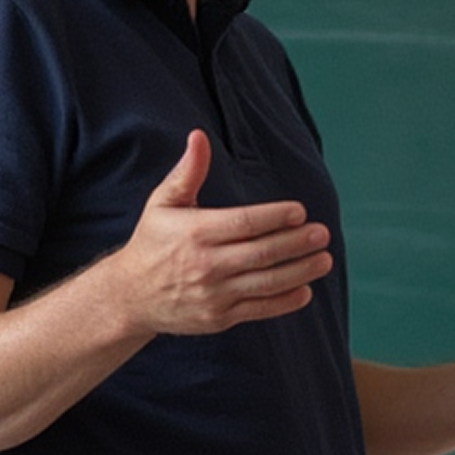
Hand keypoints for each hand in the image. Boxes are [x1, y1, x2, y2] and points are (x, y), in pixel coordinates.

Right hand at [110, 129, 333, 336]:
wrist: (130, 296)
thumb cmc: (151, 242)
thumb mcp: (162, 203)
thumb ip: (187, 172)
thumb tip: (199, 136)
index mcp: (195, 232)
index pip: (244, 223)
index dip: (275, 217)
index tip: (300, 212)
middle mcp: (206, 265)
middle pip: (261, 253)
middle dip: (296, 243)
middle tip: (322, 233)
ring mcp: (213, 295)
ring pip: (266, 283)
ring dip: (300, 271)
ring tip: (324, 260)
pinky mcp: (218, 318)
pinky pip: (258, 309)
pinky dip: (284, 301)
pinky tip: (305, 290)